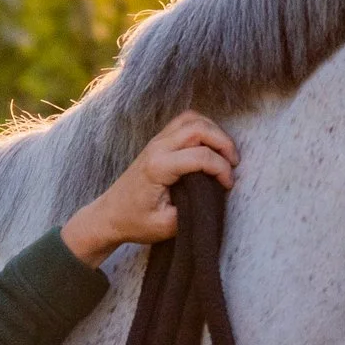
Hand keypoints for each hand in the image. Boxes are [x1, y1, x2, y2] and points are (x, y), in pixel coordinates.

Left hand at [59, 111, 237, 264]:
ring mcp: (156, 141)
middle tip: (234, 164)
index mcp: (158, 167)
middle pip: (199, 128)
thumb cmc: (135, 222)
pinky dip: (202, 128)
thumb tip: (213, 196)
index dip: (222, 169)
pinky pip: (184, 122)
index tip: (228, 186)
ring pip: (192, 119)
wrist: (109, 215)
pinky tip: (210, 146)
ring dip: (214, 131)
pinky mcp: (158, 142)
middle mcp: (157, 148)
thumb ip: (192, 210)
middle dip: (223, 143)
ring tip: (225, 153)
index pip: (201, 156)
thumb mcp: (166, 226)